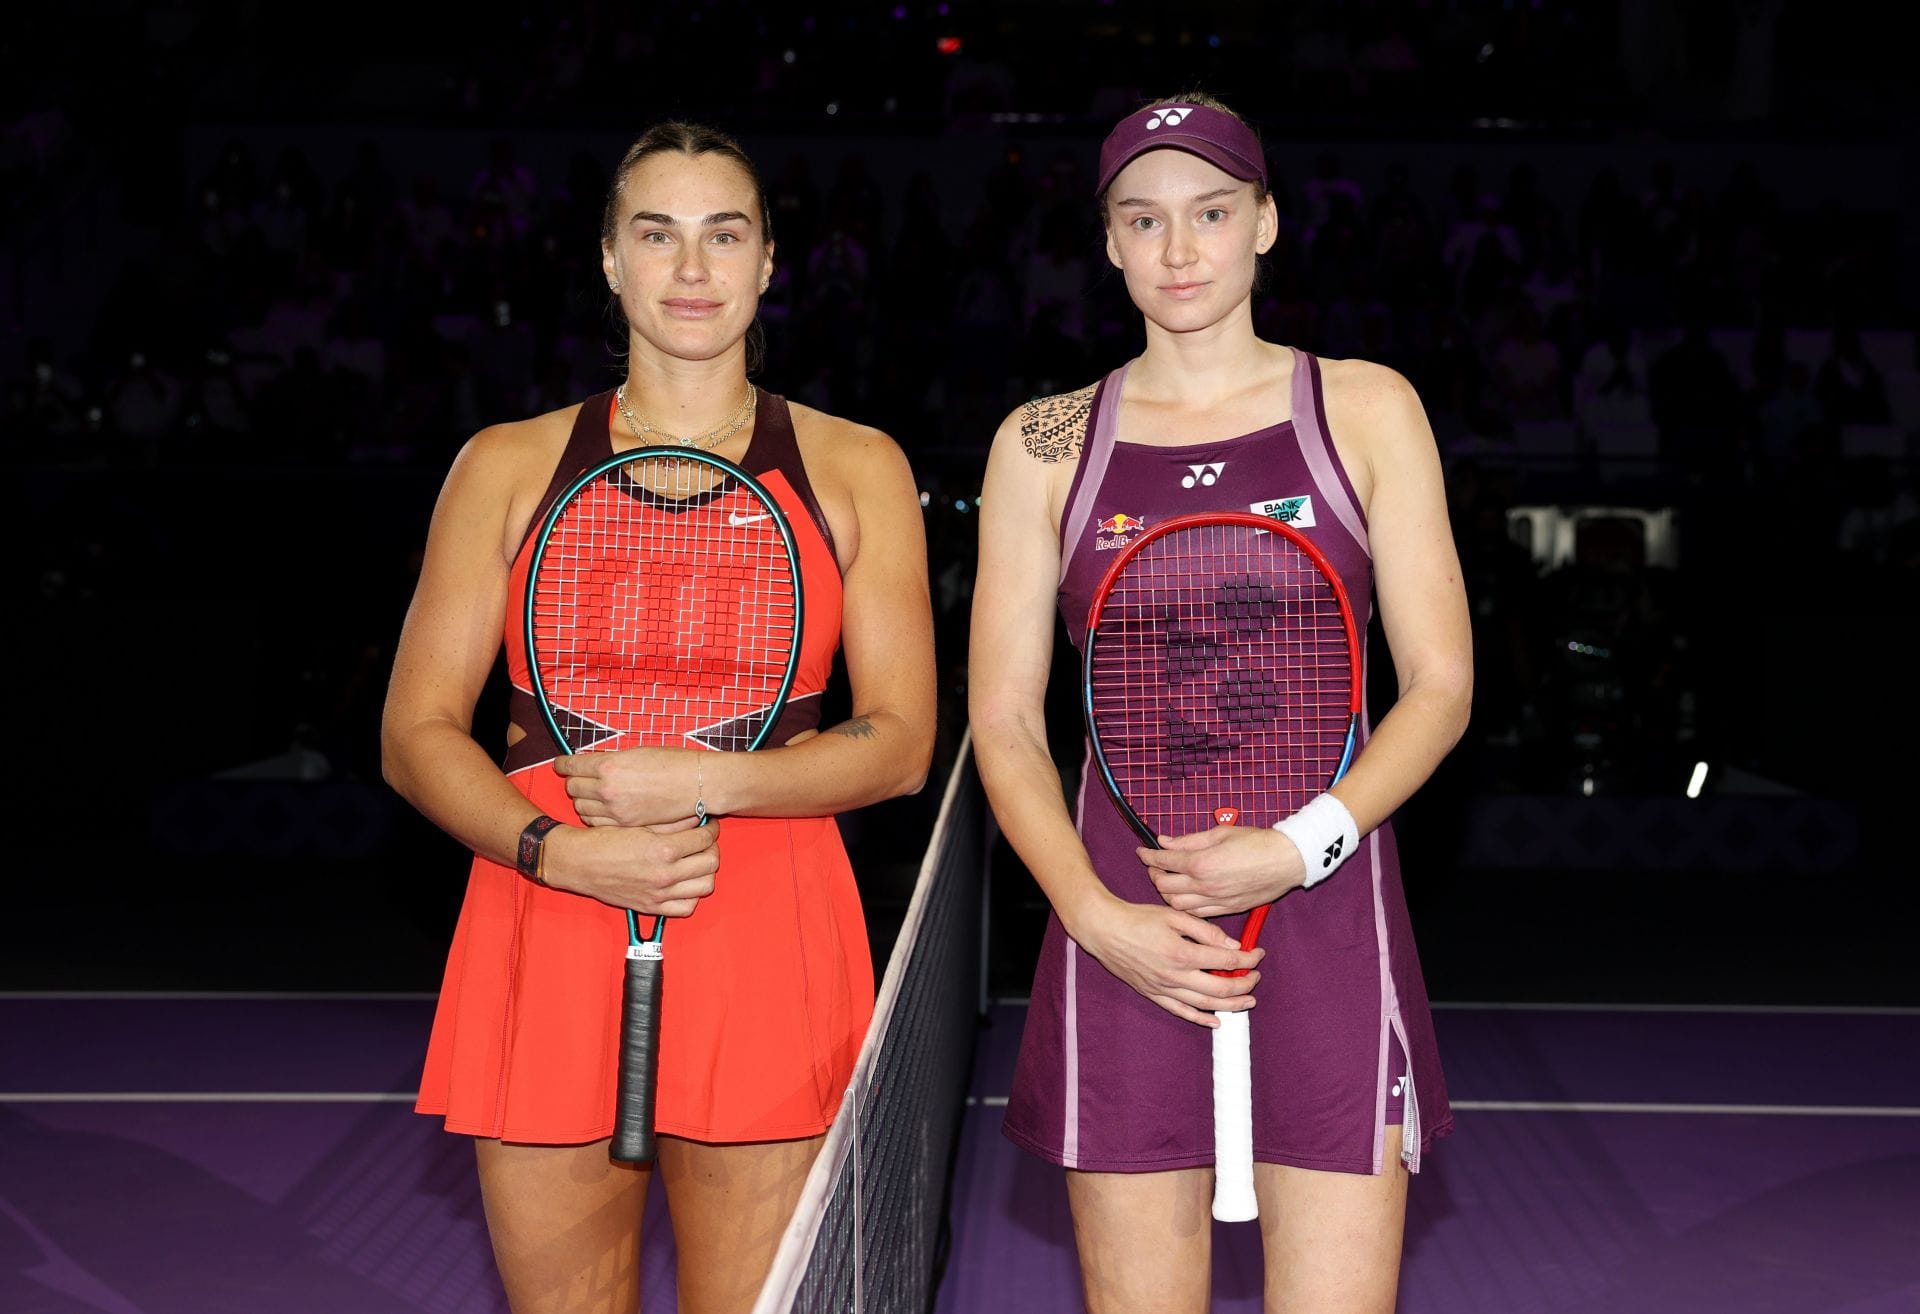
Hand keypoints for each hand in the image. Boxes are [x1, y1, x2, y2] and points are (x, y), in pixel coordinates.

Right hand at [543, 822, 718, 918]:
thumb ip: (672, 824)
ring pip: (705, 886)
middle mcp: (665, 874)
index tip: (708, 825)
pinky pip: (687, 907)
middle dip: (712, 848)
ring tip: (697, 861)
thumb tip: (698, 818)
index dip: (711, 829)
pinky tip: (685, 882)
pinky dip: (692, 895)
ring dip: (705, 872)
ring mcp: (660, 894)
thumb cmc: (606, 839)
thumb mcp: (639, 824)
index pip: (705, 839)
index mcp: (663, 849)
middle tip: (704, 842)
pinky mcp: (652, 908)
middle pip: (711, 863)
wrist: (579, 863)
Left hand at [554, 747, 701, 827]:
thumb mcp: (635, 753)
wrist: (697, 784)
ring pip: (581, 808)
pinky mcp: (625, 825)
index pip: (571, 766)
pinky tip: (603, 809)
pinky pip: (596, 823)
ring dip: (584, 800)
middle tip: (579, 777)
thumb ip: (610, 761)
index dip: (563, 764)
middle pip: (573, 788)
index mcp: (608, 766)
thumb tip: (592, 765)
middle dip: (574, 781)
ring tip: (592, 795)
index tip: (561, 764)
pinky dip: (595, 816)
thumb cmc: (672, 763)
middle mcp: (607, 789)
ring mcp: (615, 811)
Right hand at [1068, 894, 1264, 1026]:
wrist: (1104, 930)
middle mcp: (1175, 976)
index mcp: (1183, 953)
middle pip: (1221, 989)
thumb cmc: (1138, 918)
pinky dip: (1201, 1019)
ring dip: (1231, 1005)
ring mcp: (1164, 988)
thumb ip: (1205, 931)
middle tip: (1257, 977)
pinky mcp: (1153, 994)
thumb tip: (1232, 946)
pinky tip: (1216, 1021)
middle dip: (1245, 984)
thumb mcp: (1174, 916)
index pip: (1226, 962)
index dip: (1248, 959)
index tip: (1258, 953)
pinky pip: (1181, 1011)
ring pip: (1205, 1005)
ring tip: (1248, 1001)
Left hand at [1138, 823, 1303, 918]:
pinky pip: (1197, 914)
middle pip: (1164, 886)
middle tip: (1155, 866)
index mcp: (1201, 862)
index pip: (1163, 861)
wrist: (1287, 861)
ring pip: (1177, 904)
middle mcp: (1205, 885)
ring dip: (1167, 893)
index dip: (1148, 856)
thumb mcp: (1220, 833)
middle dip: (1154, 875)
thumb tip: (1164, 841)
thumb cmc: (1257, 842)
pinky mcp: (1227, 910)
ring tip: (1169, 881)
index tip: (1142, 851)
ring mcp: (1216, 901)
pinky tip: (1186, 895)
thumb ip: (1189, 840)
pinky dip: (1185, 906)